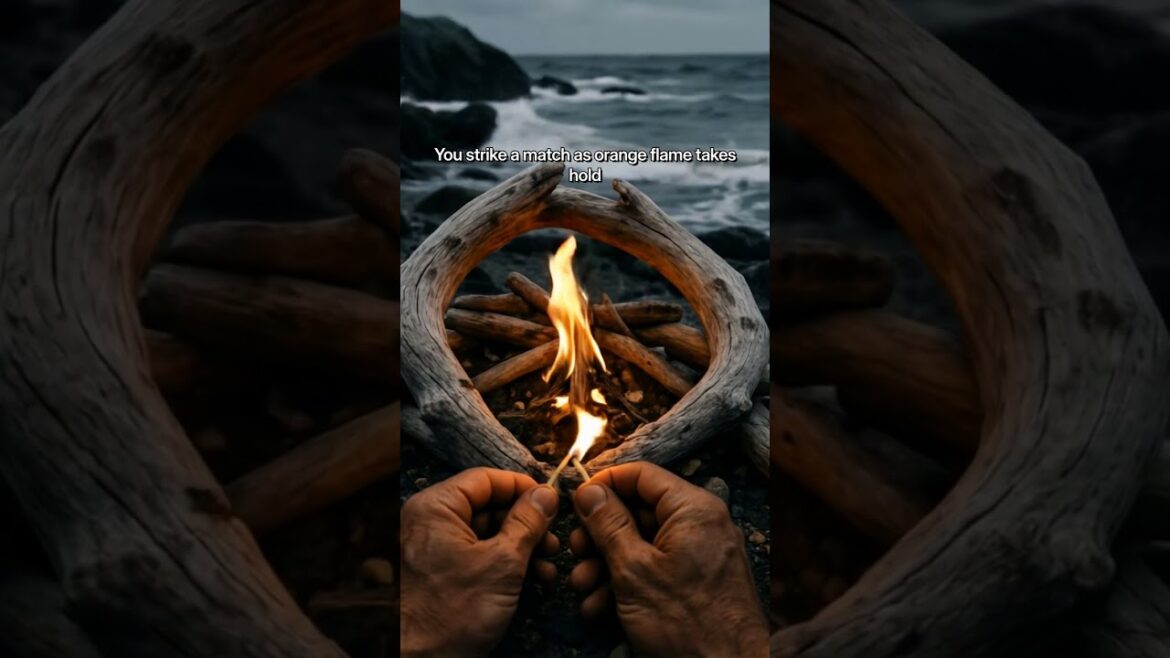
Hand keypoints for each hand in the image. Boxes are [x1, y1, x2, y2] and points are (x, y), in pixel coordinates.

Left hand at [400, 468, 560, 656]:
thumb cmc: (450, 614)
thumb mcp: (502, 563)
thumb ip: (527, 523)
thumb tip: (546, 494)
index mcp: (435, 507)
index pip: (486, 479)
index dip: (523, 487)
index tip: (551, 500)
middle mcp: (430, 521)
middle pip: (488, 505)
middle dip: (526, 523)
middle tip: (553, 540)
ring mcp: (434, 547)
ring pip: (487, 532)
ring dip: (522, 546)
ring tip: (547, 565)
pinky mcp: (442, 571)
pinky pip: (478, 554)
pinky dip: (505, 563)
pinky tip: (532, 578)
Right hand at [570, 462, 767, 656]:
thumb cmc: (687, 624)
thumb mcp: (634, 570)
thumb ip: (608, 524)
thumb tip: (588, 490)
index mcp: (692, 509)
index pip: (641, 474)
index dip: (604, 484)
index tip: (575, 502)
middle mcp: (700, 523)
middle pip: (638, 510)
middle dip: (600, 534)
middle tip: (575, 552)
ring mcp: (700, 553)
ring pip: (642, 542)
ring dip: (606, 563)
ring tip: (582, 587)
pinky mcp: (696, 580)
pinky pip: (656, 566)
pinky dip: (627, 581)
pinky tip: (600, 606)